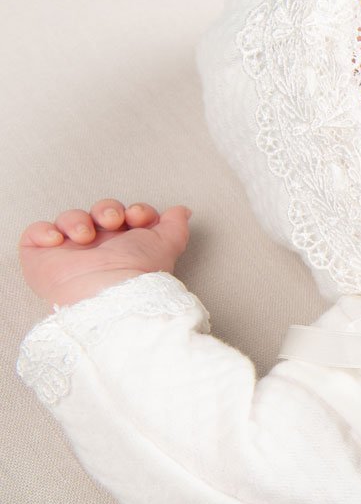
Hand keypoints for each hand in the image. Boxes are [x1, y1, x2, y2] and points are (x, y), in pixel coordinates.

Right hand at [18, 199, 192, 306]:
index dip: (134, 210)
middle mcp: (100, 248)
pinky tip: (59, 240)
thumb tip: (182, 211)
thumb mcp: (166, 246)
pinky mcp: (43, 258)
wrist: (110, 295)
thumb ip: (175, 226)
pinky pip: (36, 233)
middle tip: (112, 221)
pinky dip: (44, 231)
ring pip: (69, 218)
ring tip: (85, 236)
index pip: (129, 216)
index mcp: (128, 245)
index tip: (139, 217)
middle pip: (100, 212)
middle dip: (107, 209)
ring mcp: (70, 253)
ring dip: (77, 219)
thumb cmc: (138, 274)